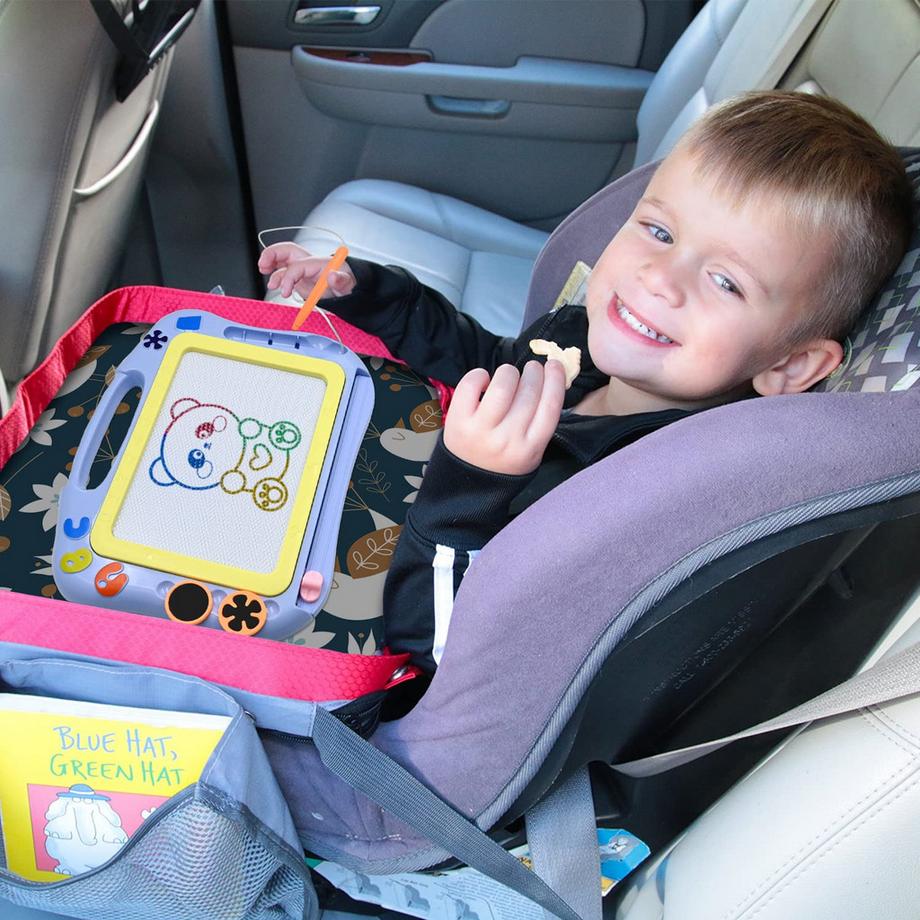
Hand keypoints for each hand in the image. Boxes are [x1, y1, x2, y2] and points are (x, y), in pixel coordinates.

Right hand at [258, 242, 355, 298]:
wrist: (351, 287)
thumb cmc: (349, 283)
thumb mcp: (349, 284)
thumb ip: (341, 280)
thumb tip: (333, 275)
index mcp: (319, 263)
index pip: (297, 265)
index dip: (287, 277)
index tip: (284, 291)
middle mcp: (309, 264)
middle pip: (287, 251)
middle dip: (272, 255)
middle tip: (262, 265)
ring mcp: (304, 270)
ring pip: (283, 260)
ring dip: (271, 264)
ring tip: (264, 274)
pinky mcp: (301, 279)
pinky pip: (285, 272)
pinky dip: (277, 276)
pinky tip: (274, 284)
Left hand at [443, 361, 565, 474]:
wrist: (468, 483)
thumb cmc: (505, 460)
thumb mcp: (532, 450)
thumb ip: (542, 420)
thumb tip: (551, 377)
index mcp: (530, 448)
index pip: (550, 406)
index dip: (556, 380)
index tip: (555, 365)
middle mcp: (507, 440)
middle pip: (529, 393)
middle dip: (534, 373)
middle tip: (532, 369)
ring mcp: (481, 431)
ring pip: (503, 386)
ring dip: (509, 372)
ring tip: (509, 374)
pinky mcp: (458, 421)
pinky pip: (471, 385)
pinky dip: (480, 375)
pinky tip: (485, 381)